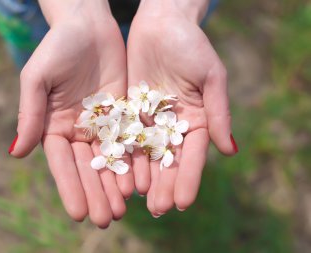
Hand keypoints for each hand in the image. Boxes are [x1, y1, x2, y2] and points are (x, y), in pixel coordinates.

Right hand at [9, 0, 133, 227]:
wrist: (87, 26)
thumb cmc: (57, 47)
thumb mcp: (38, 79)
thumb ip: (31, 114)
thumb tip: (16, 153)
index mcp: (55, 126)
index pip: (62, 164)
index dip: (70, 188)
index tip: (78, 214)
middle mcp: (79, 130)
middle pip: (88, 168)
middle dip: (97, 194)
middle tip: (107, 220)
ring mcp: (103, 124)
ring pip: (110, 160)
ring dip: (116, 185)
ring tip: (124, 209)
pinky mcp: (123, 114)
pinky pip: (130, 141)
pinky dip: (134, 162)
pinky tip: (140, 182)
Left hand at [127, 0, 237, 215]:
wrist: (162, 23)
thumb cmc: (192, 45)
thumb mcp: (211, 77)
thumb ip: (218, 112)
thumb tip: (230, 150)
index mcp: (196, 119)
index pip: (192, 155)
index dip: (189, 178)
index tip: (183, 202)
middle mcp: (173, 124)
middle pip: (168, 160)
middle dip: (164, 184)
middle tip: (158, 209)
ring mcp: (150, 119)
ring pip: (145, 153)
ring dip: (142, 176)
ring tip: (138, 200)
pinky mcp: (129, 111)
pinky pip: (125, 136)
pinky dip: (123, 155)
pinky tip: (119, 174)